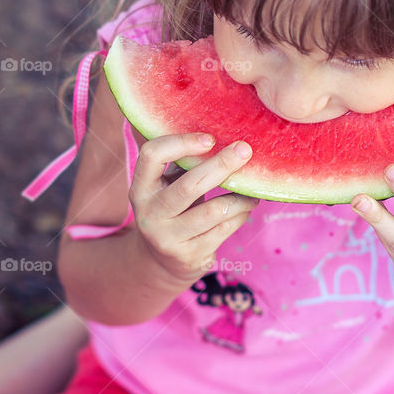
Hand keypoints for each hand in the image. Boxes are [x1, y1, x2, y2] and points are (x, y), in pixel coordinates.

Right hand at [130, 132, 258, 283]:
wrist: (162, 262)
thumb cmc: (171, 209)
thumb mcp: (166, 186)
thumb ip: (181, 163)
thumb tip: (221, 131)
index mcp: (141, 189)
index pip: (152, 156)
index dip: (181, 143)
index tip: (210, 139)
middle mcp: (150, 214)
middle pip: (189, 185)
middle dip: (221, 165)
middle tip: (245, 150)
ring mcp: (168, 238)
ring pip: (214, 211)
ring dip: (240, 198)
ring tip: (252, 190)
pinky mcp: (190, 256)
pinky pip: (224, 229)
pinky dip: (241, 215)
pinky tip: (246, 208)